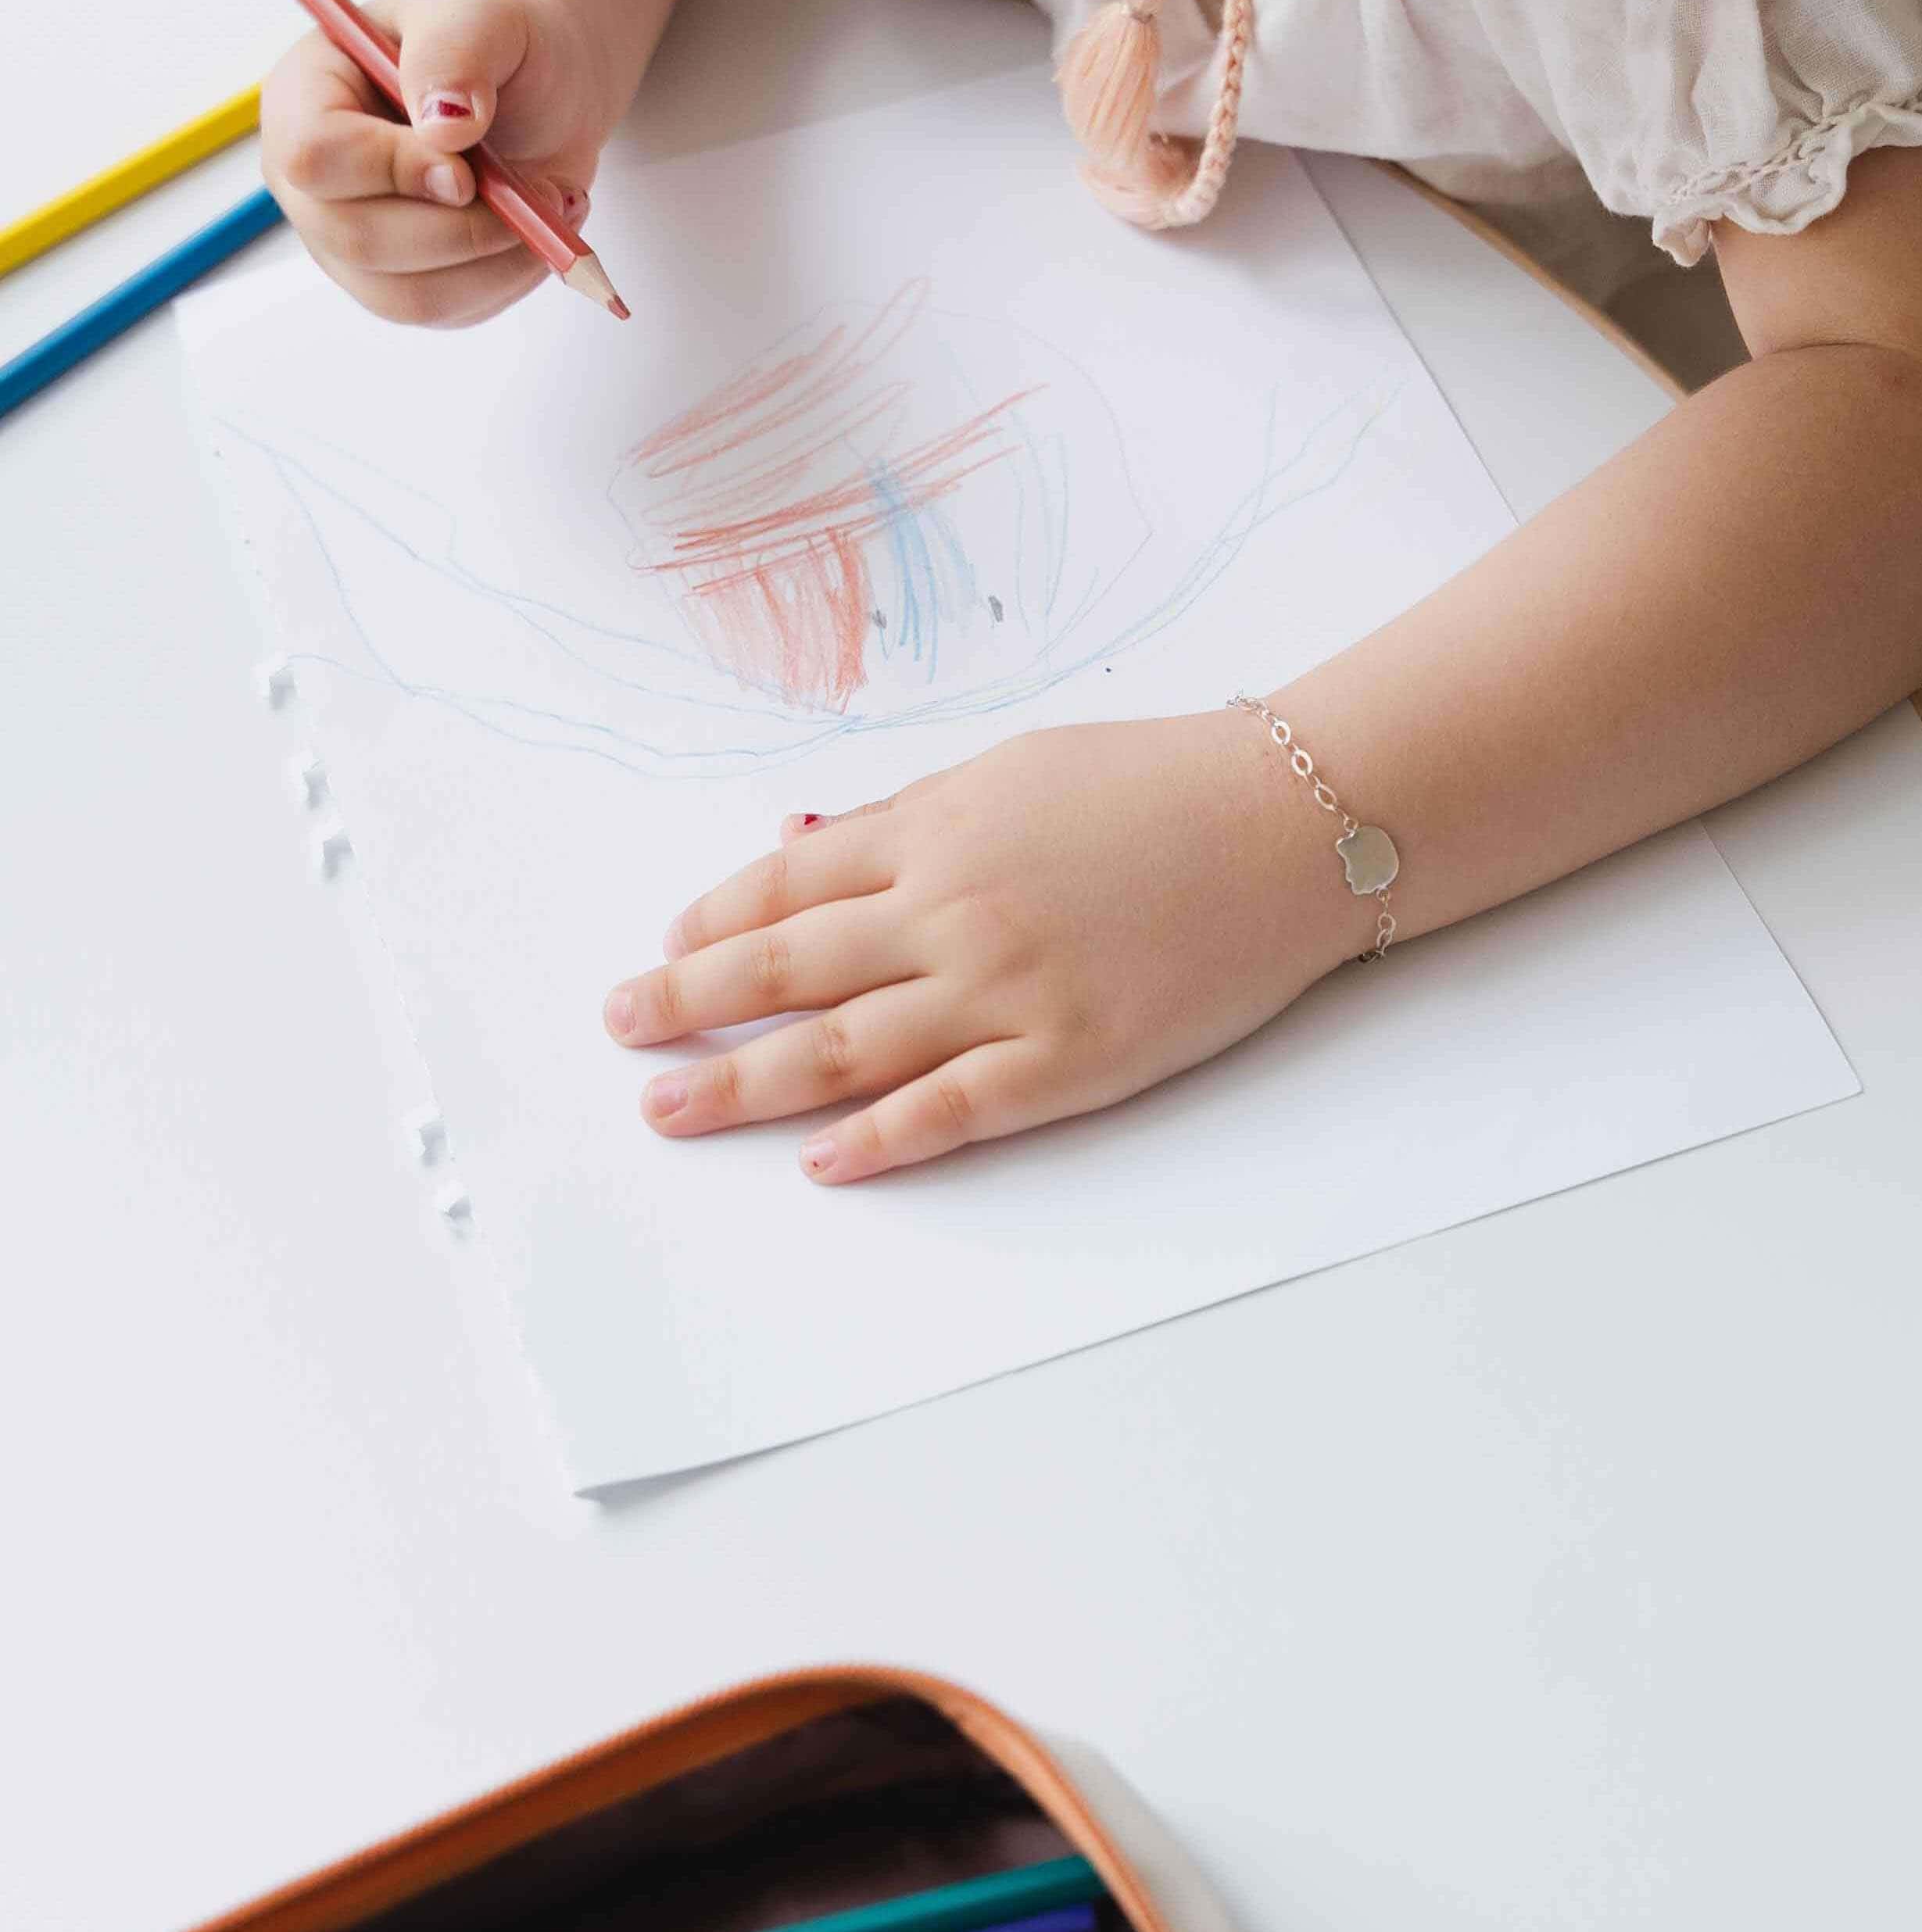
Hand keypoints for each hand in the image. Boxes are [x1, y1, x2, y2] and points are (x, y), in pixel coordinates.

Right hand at [259, 0, 612, 327]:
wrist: (535, 83)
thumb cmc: (493, 40)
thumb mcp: (481, 14)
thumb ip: (455, 52)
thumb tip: (444, 124)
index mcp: (302, 96)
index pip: (314, 155)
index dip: (392, 170)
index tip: (467, 167)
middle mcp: (308, 181)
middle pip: (357, 240)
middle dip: (463, 228)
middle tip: (536, 193)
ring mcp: (347, 243)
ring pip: (409, 296)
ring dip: (496, 261)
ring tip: (550, 205)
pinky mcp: (402, 286)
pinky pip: (452, 312)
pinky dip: (510, 279)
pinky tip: (539, 231)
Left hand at [601, 714, 1370, 1181]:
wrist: (1290, 822)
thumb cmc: (1161, 783)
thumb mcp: (1017, 769)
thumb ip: (912, 818)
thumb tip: (809, 849)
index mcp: (934, 833)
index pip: (786, 885)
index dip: (715, 923)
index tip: (667, 952)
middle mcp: (949, 914)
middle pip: (786, 971)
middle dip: (688, 1006)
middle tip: (622, 1032)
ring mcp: (1004, 994)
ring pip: (839, 1051)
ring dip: (742, 1084)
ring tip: (669, 1109)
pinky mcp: (1068, 1061)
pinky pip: (948, 1111)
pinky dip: (876, 1141)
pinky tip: (819, 1162)